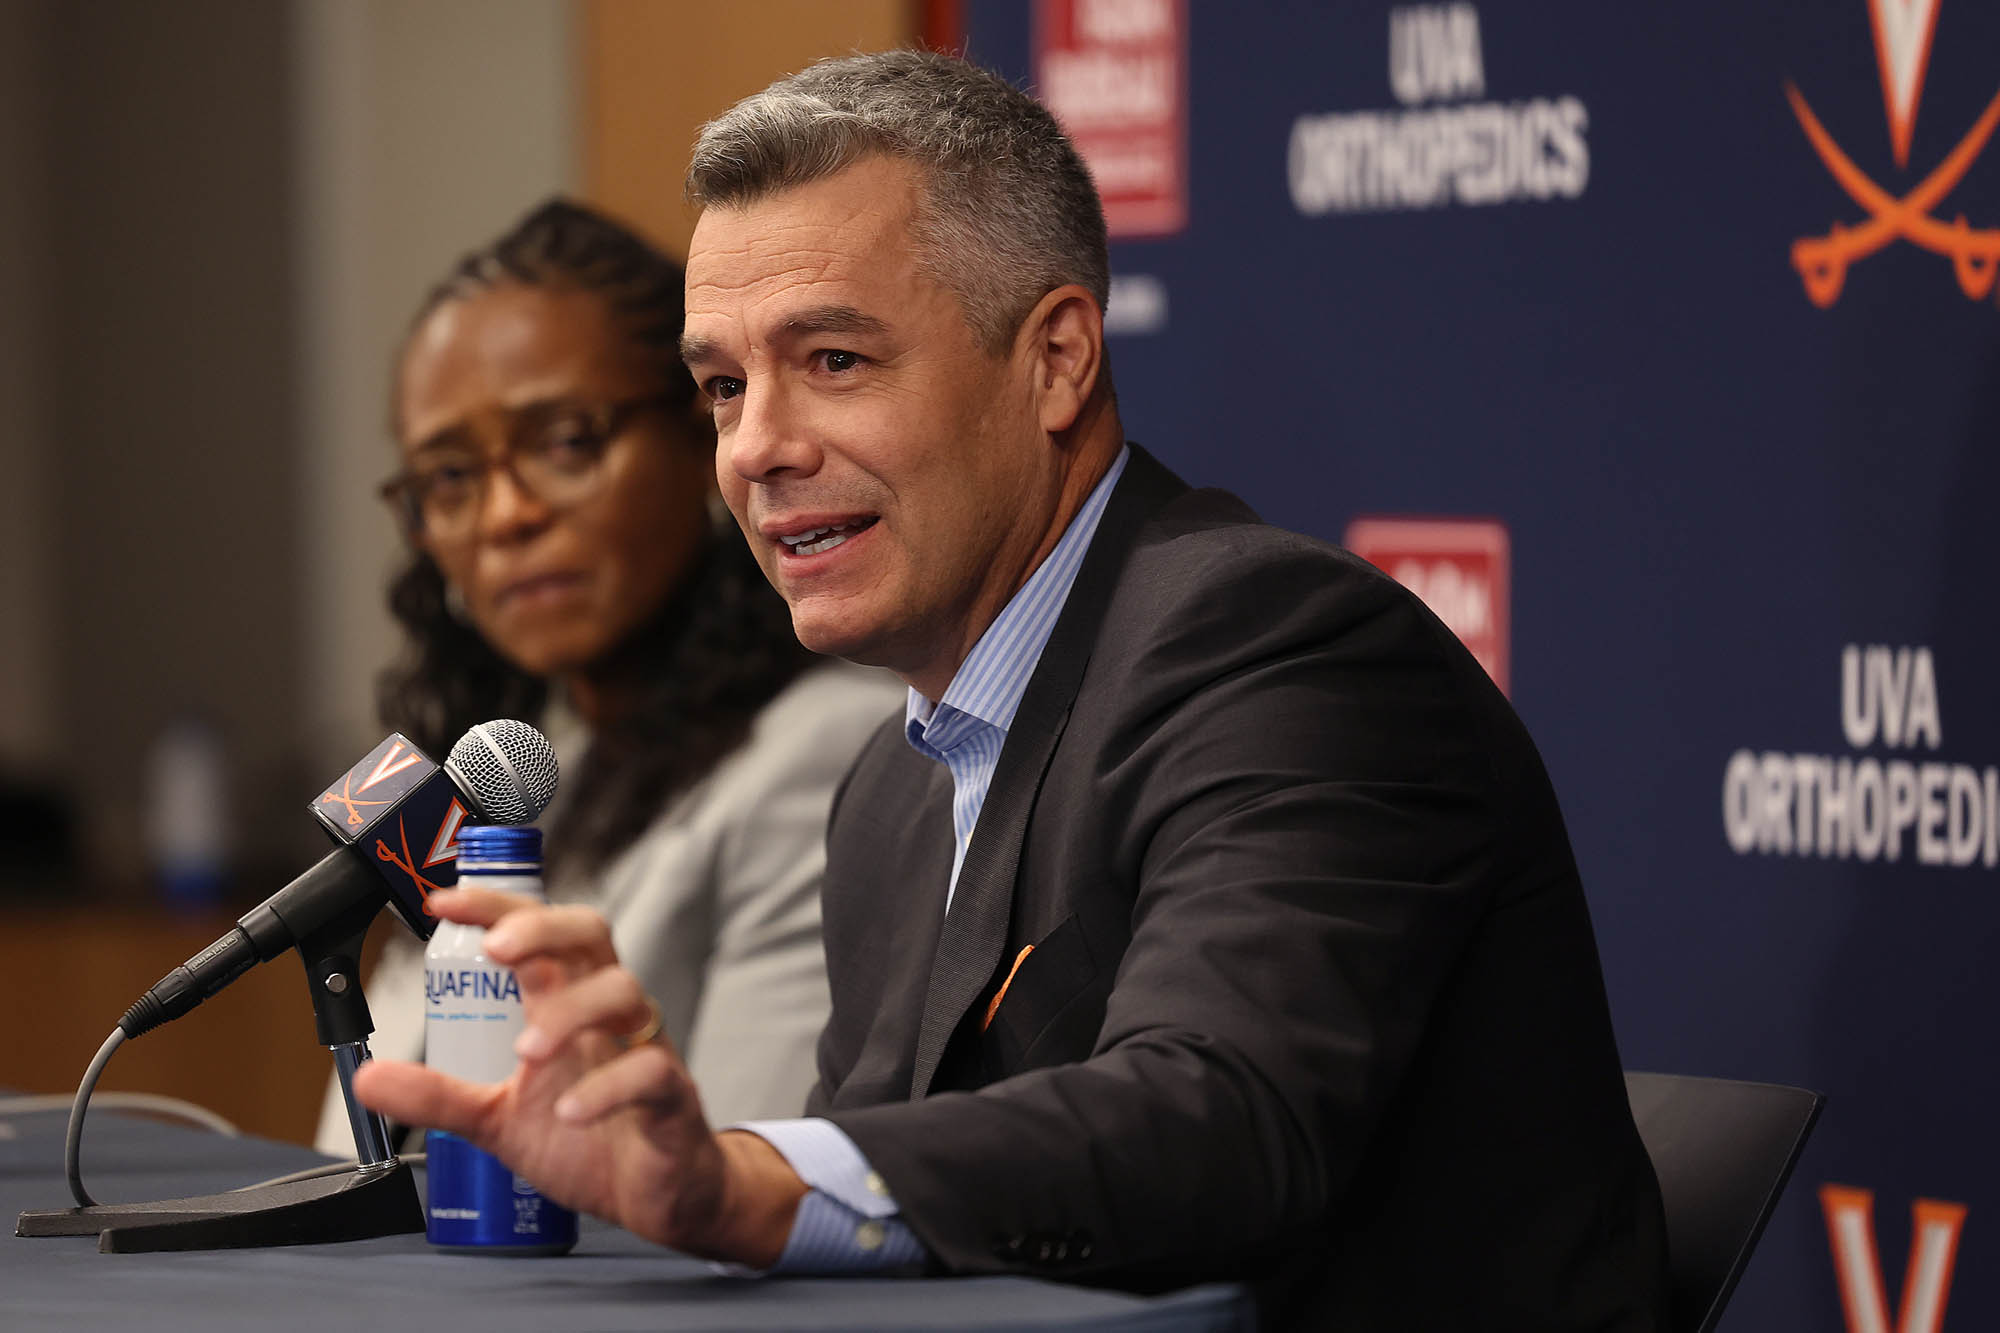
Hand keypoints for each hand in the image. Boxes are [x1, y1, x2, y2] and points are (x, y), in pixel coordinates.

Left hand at [352, 887, 806, 1263]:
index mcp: (564, 1004)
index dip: (495, 908)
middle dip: (542, 930)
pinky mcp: (671, 1095)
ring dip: (570, 1013)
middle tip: (497, 949)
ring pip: (624, 993)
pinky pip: (650, 1071)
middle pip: (589, 935)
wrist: (651, 1196)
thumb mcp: (495, 1119)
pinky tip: (570, 1112)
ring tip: (527, 1051)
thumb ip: (438, 1096)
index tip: (443, 903)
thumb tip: (366, 1076)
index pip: (536, 933)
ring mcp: (643, 1047)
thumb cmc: (584, 1141)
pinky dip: (607, 1087)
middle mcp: (605, 1014)